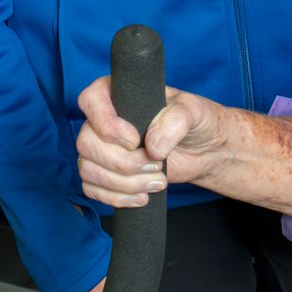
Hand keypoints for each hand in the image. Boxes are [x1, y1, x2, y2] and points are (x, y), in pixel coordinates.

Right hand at [76, 76, 228, 206]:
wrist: (204, 151)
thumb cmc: (196, 121)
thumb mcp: (193, 111)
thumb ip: (176, 120)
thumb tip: (152, 146)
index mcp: (118, 93)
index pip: (91, 101)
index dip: (106, 124)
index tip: (135, 140)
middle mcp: (104, 120)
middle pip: (86, 143)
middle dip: (123, 162)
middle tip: (157, 164)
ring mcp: (102, 148)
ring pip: (89, 169)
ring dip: (124, 183)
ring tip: (158, 181)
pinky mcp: (106, 173)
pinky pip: (93, 189)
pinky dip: (117, 198)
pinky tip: (142, 197)